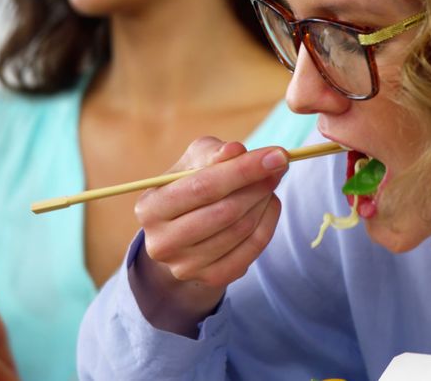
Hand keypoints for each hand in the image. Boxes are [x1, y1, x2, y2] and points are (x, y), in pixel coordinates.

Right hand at [131, 137, 289, 334]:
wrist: (183, 233)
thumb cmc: (189, 187)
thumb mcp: (193, 162)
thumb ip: (213, 152)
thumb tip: (235, 150)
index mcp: (150, 208)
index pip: (203, 187)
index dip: (243, 169)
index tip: (277, 155)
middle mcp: (162, 243)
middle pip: (224, 212)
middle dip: (258, 185)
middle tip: (280, 166)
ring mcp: (186, 266)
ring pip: (241, 230)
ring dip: (264, 201)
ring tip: (270, 182)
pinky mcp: (211, 278)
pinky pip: (252, 250)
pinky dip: (268, 223)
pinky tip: (268, 204)